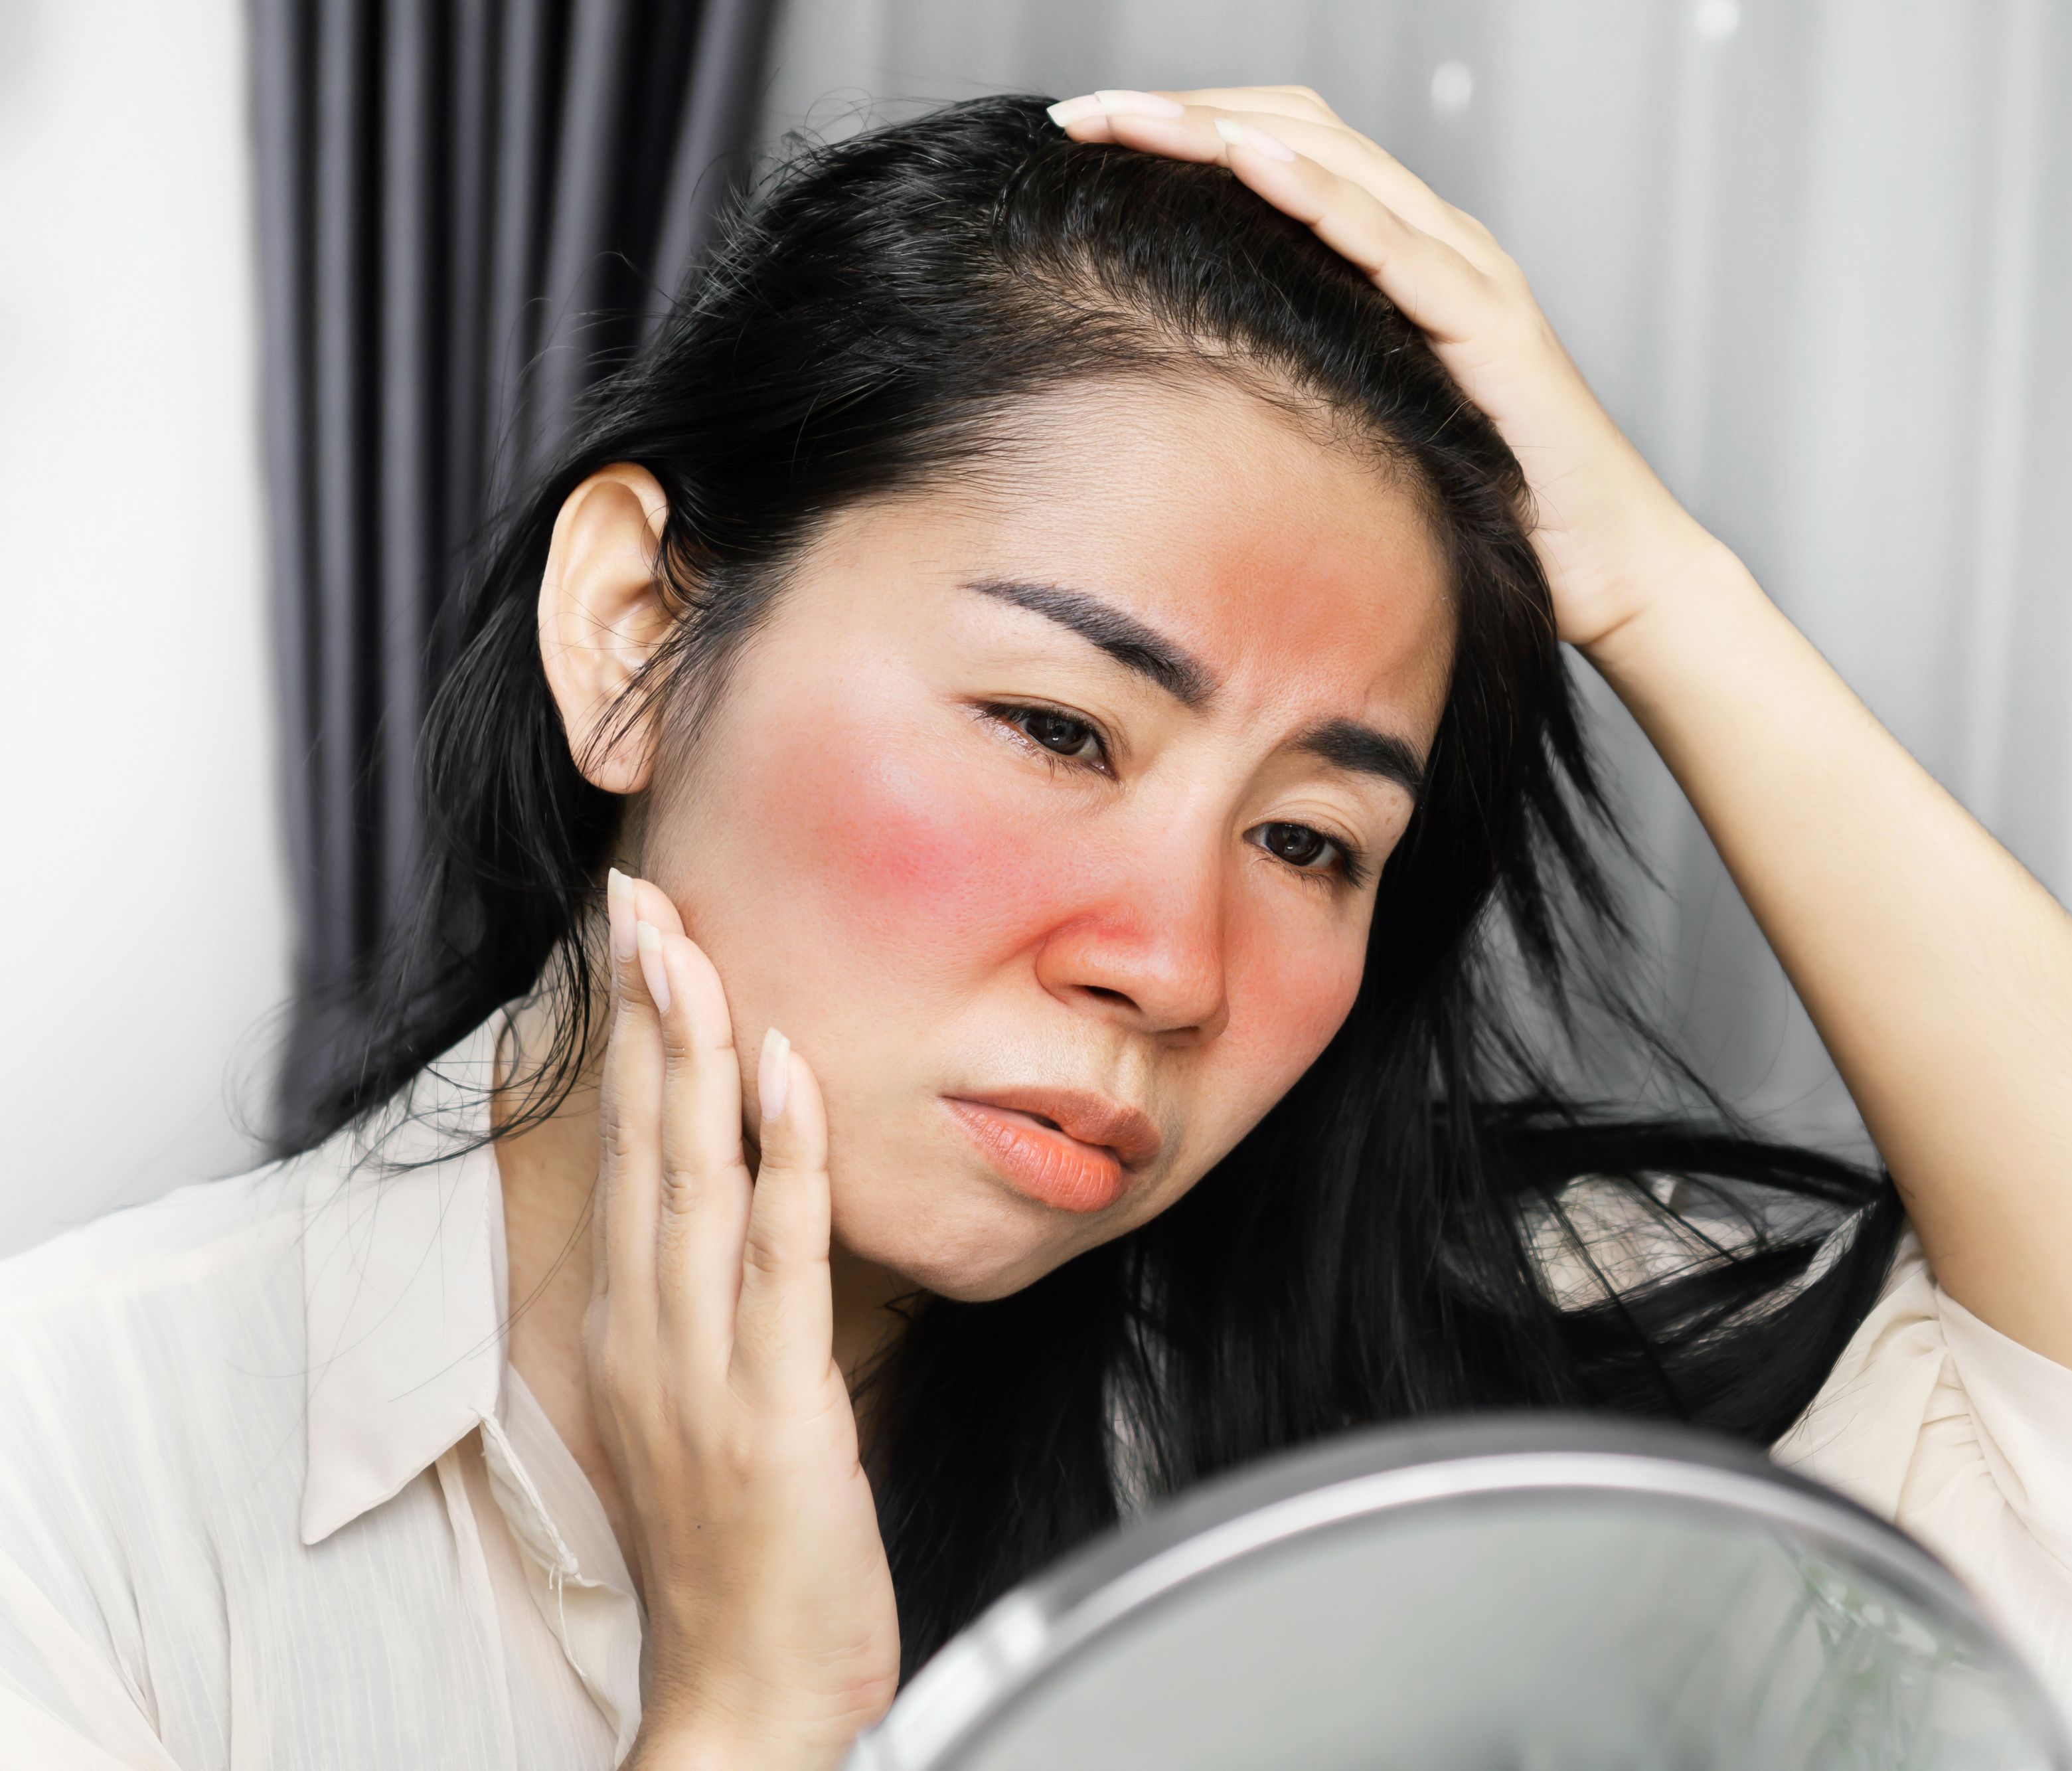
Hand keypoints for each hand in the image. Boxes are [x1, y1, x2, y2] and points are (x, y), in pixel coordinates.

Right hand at [593, 870, 897, 1769]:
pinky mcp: (773, 1404)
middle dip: (644, 1011)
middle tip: (642, 896)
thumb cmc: (742, 1561)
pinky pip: (780, 1255)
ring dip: (694, 1050)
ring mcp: (702, 1367)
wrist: (742, 1696)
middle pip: (644, 1141)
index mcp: (634, 1332)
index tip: (635, 945)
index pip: (630, 1155)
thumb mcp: (713, 1412)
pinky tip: (786, 1068)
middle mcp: (648, 1336)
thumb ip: (719, 1316)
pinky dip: (785, 1154)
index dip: (631, 1044)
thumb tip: (749, 1233)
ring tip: (690, 942)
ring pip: (694, 1176)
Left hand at [1049, 85, 1714, 650]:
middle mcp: (1437, 244)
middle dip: (1181, 114)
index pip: (1284, 155)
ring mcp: (1468, 273)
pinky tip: (1247, 161)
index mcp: (1403, 262)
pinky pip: (1391, 240)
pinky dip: (1317, 193)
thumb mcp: (1368, 432)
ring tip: (1131, 118)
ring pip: (1334, 162)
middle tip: (1078, 116)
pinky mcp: (1488, 322)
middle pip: (1296, 132)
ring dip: (1223, 131)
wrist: (1613, 572)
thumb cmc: (1495, 517)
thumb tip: (1191, 391)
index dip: (1188, 134)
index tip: (1086, 143)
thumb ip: (1306, 385)